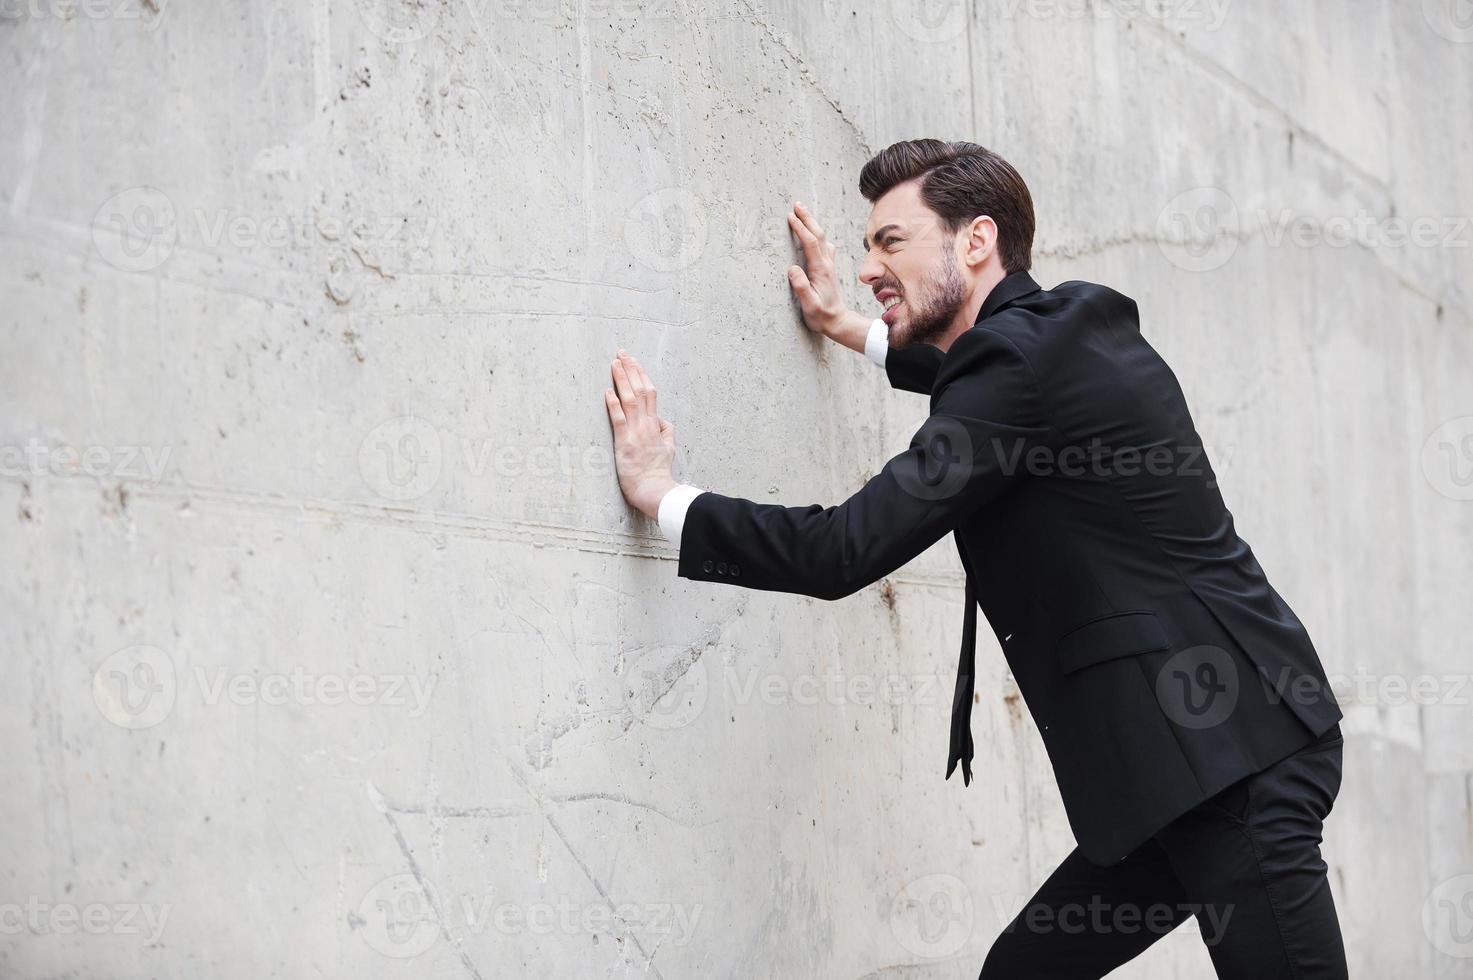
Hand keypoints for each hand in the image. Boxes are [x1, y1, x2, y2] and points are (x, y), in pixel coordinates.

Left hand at [604, 350, 676, 520]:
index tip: (633, 361)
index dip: (641, 374)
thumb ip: (667, 431)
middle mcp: (647, 424)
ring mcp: (636, 432)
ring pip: (630, 399)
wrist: (655, 489)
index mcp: (656, 424)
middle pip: (641, 390)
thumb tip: (662, 420)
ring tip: (614, 363)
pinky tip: (608, 391)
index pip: (650, 392)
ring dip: (622, 380)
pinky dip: (613, 404)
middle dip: (630, 369)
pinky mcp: (625, 443)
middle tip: (621, 353)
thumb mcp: (669, 448)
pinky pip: (619, 419)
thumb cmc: (658, 472)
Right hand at [786, 201, 848, 335]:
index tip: (790, 216)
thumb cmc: (821, 315)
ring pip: (822, 238)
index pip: (810, 243)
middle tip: (797, 204)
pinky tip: (815, 234)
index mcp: (820, 270)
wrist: (838, 321)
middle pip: (818, 235)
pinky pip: (824, 246)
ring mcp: (829, 266)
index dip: (800, 228)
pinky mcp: (828, 269)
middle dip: (807, 218)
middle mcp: (826, 264)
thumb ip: (801, 287)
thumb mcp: (809, 305)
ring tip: (803, 213)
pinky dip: (817, 235)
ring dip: (812, 224)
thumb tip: (793, 269)